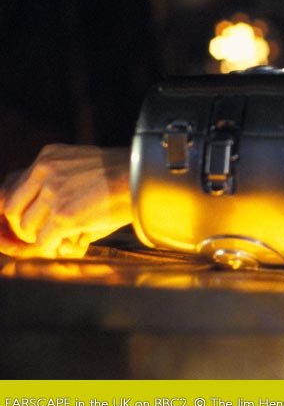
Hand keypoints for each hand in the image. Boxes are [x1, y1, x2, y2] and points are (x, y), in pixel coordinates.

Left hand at [0, 144, 132, 257]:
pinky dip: (53, 249)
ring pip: (26, 228)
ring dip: (43, 237)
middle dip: (27, 226)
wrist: (147, 178)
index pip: (14, 187)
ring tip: (64, 237)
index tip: (32, 221)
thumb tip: (42, 216)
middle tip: (45, 233)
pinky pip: (43, 242)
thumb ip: (58, 183)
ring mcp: (53, 193)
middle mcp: (45, 171)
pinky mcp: (63, 215)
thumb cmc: (124, 176)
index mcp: (49, 156)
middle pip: (13, 209)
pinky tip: (70, 244)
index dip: (22, 209)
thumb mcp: (83, 167)